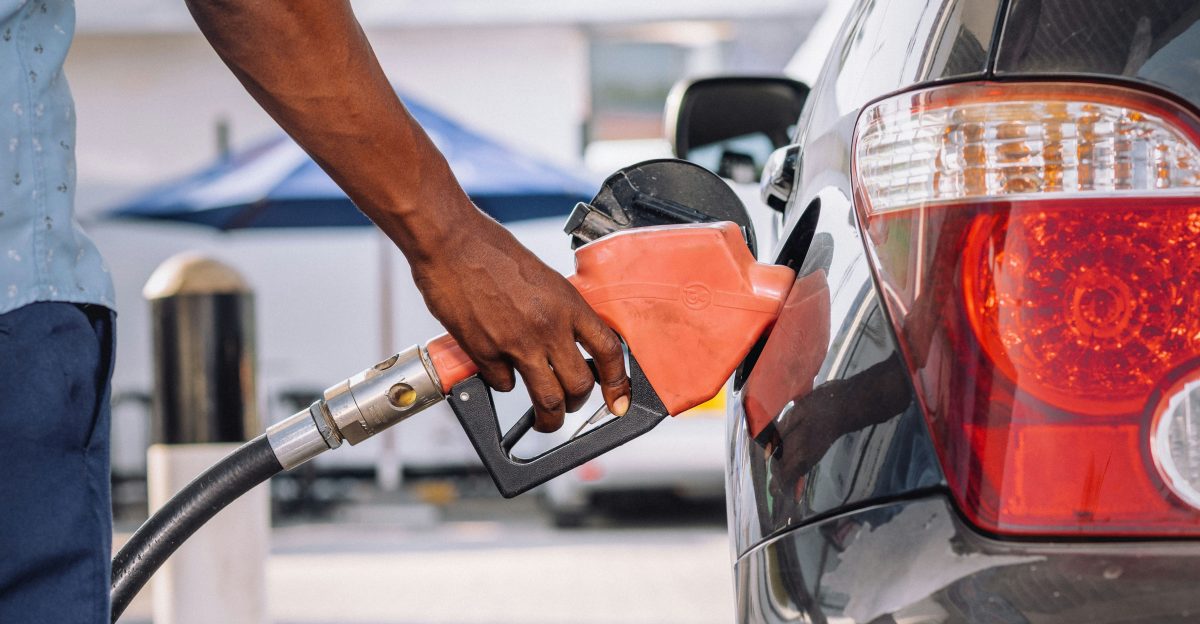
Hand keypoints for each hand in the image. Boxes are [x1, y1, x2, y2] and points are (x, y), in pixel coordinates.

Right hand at [411, 208, 629, 431]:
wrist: (451, 243)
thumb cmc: (492, 252)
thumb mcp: (543, 279)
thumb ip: (558, 312)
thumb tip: (568, 343)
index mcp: (568, 304)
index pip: (609, 351)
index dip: (617, 383)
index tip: (617, 400)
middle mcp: (548, 326)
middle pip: (579, 385)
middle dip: (577, 405)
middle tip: (570, 406)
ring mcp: (517, 343)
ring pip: (547, 399)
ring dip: (548, 418)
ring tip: (544, 421)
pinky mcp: (485, 353)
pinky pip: (503, 385)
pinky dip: (503, 383)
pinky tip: (497, 367)